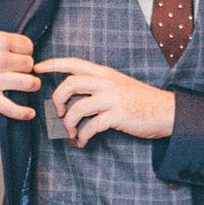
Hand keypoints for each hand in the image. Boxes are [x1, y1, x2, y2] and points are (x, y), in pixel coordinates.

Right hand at [0, 26, 40, 120]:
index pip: (27, 46)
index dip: (26, 51)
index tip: (22, 55)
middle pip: (29, 65)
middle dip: (26, 67)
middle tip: (20, 70)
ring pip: (28, 83)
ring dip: (31, 85)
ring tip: (28, 85)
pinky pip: (10, 108)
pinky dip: (23, 112)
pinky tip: (29, 113)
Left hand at [32, 57, 176, 147]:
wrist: (166, 111)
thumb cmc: (140, 100)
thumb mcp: (118, 85)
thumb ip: (97, 85)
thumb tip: (71, 96)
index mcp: (105, 73)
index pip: (74, 63)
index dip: (53, 64)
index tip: (38, 68)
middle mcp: (107, 82)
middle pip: (70, 84)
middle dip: (57, 100)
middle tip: (58, 113)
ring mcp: (113, 99)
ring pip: (77, 108)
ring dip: (68, 124)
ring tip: (71, 133)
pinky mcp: (118, 116)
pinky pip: (91, 126)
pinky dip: (82, 136)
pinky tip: (83, 142)